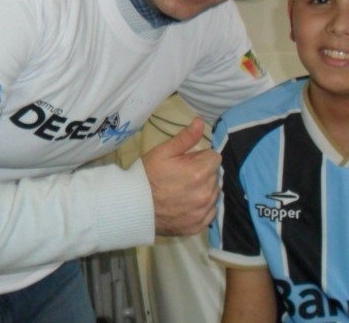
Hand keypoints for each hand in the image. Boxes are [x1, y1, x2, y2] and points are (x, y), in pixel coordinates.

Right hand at [142, 117, 220, 235]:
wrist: (132, 206)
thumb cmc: (147, 175)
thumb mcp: (164, 152)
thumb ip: (186, 138)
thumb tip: (200, 122)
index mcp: (200, 173)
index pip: (215, 158)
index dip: (201, 157)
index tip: (187, 162)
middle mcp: (206, 193)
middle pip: (215, 176)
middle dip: (203, 172)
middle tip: (183, 176)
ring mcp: (202, 212)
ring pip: (214, 193)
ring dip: (204, 189)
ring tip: (183, 190)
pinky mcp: (197, 226)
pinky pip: (209, 212)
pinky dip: (202, 207)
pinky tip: (187, 204)